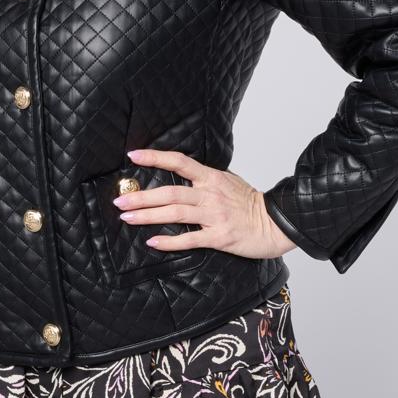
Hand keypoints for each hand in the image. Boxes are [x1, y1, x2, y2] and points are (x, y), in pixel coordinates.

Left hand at [115, 147, 297, 259]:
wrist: (278, 223)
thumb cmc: (252, 204)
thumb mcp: (229, 181)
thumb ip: (205, 178)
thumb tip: (183, 174)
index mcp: (212, 177)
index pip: (179, 162)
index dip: (155, 157)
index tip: (133, 156)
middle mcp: (211, 194)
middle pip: (170, 192)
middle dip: (141, 196)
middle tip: (120, 200)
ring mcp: (215, 216)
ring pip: (175, 213)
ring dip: (148, 215)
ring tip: (127, 217)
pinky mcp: (219, 237)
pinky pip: (190, 239)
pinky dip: (169, 241)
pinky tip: (152, 241)